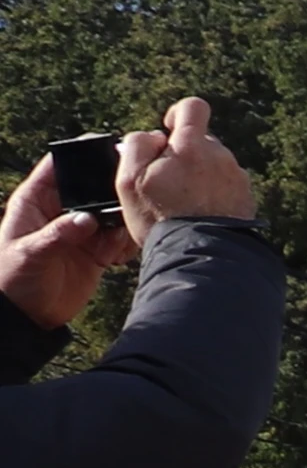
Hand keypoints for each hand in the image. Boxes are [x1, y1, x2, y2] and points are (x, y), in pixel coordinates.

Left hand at [0, 150, 132, 326]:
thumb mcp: (29, 254)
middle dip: (113, 187)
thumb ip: (58, 234)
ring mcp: (80, 230)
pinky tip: (123, 253)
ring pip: (111, 211)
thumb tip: (88, 219)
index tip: (108, 148)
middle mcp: (61, 210)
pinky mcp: (96, 250)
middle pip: (92, 186)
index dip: (80, 154)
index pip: (58, 167)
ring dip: (125, 217)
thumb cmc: (12, 281)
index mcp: (36, 201)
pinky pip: (119, 237)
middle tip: (133, 193)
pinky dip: (128, 241)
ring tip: (127, 232)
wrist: (26, 318)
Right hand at [117, 97, 255, 226]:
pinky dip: (213, 195)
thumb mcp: (130, 179)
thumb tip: (154, 136)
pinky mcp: (247, 199)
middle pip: (201, 142)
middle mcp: (221, 156)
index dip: (178, 114)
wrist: (201, 255)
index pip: (193, 107)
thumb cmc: (160, 217)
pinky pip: (226, 188)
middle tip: (166, 183)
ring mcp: (238, 178)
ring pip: (214, 166)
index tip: (167, 130)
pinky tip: (200, 214)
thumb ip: (137, 146)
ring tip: (182, 205)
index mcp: (192, 145)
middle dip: (183, 155)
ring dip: (199, 177)